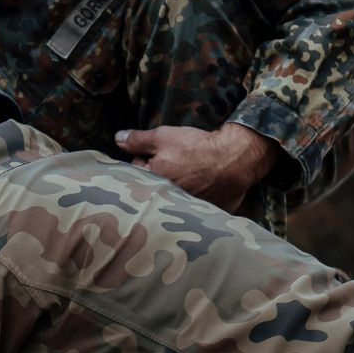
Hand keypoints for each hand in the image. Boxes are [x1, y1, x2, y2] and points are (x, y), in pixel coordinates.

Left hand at [113, 123, 279, 212]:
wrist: (237, 158)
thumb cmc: (198, 147)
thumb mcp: (163, 137)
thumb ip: (138, 140)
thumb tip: (117, 139)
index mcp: (152, 182)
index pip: (135, 175)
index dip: (142, 162)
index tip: (151, 155)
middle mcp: (165, 200)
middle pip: (153, 190)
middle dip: (156, 179)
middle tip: (172, 166)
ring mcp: (185, 210)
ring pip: (172, 199)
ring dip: (175, 190)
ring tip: (188, 176)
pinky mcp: (205, 215)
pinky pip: (196, 210)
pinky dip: (196, 200)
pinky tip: (203, 188)